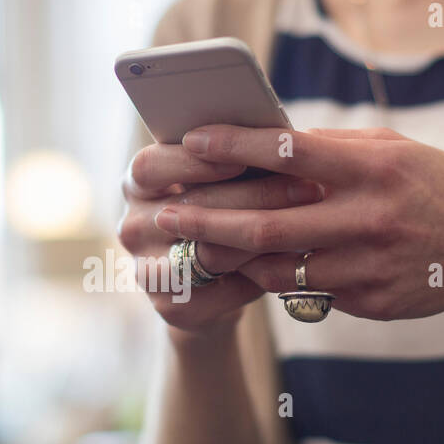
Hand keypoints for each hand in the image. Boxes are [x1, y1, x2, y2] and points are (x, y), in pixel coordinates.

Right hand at [118, 139, 324, 335]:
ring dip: (264, 239)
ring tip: (310, 224)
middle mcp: (133, 226)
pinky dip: (262, 275)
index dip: (194, 162)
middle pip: (190, 209)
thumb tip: (278, 136)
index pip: (151, 167)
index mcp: (137, 184)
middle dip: (256, 196)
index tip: (241, 157)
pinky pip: (224, 290)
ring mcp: (147, 271)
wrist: (208, 287)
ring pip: (209, 252)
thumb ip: (231, 159)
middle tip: (308, 187)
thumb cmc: (222, 212)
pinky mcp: (171, 307)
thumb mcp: (216, 180)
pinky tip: (294, 263)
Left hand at [151, 125, 443, 320]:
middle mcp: (368, 217)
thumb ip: (331, 149)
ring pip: (277, 269)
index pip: (288, 151)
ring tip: (195, 247)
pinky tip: (250, 269)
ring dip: (231, 260)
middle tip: (166, 219)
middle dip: (206, 223)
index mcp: (372, 167)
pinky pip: (306, 292)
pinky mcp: (368, 302)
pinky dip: (274, 279)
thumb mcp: (393, 151)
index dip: (232, 147)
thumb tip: (262, 138)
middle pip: (266, 226)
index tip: (189, 142)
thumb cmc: (435, 187)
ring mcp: (367, 266)